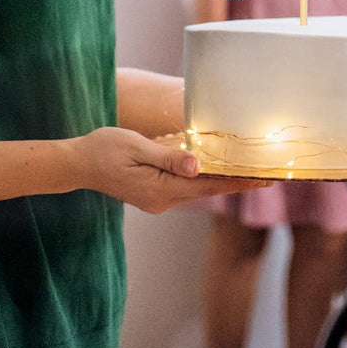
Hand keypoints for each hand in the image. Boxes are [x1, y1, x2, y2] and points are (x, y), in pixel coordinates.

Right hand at [76, 126, 263, 213]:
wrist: (77, 163)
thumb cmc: (105, 149)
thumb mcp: (137, 147)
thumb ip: (168, 157)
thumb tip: (197, 166)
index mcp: (160, 189)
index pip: (208, 185)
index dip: (237, 181)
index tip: (263, 179)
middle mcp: (162, 200)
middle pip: (208, 190)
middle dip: (237, 182)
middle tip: (268, 175)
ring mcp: (157, 199)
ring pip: (198, 189)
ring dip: (223, 180)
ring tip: (250, 170)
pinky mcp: (153, 193)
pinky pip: (185, 186)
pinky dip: (204, 177)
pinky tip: (217, 168)